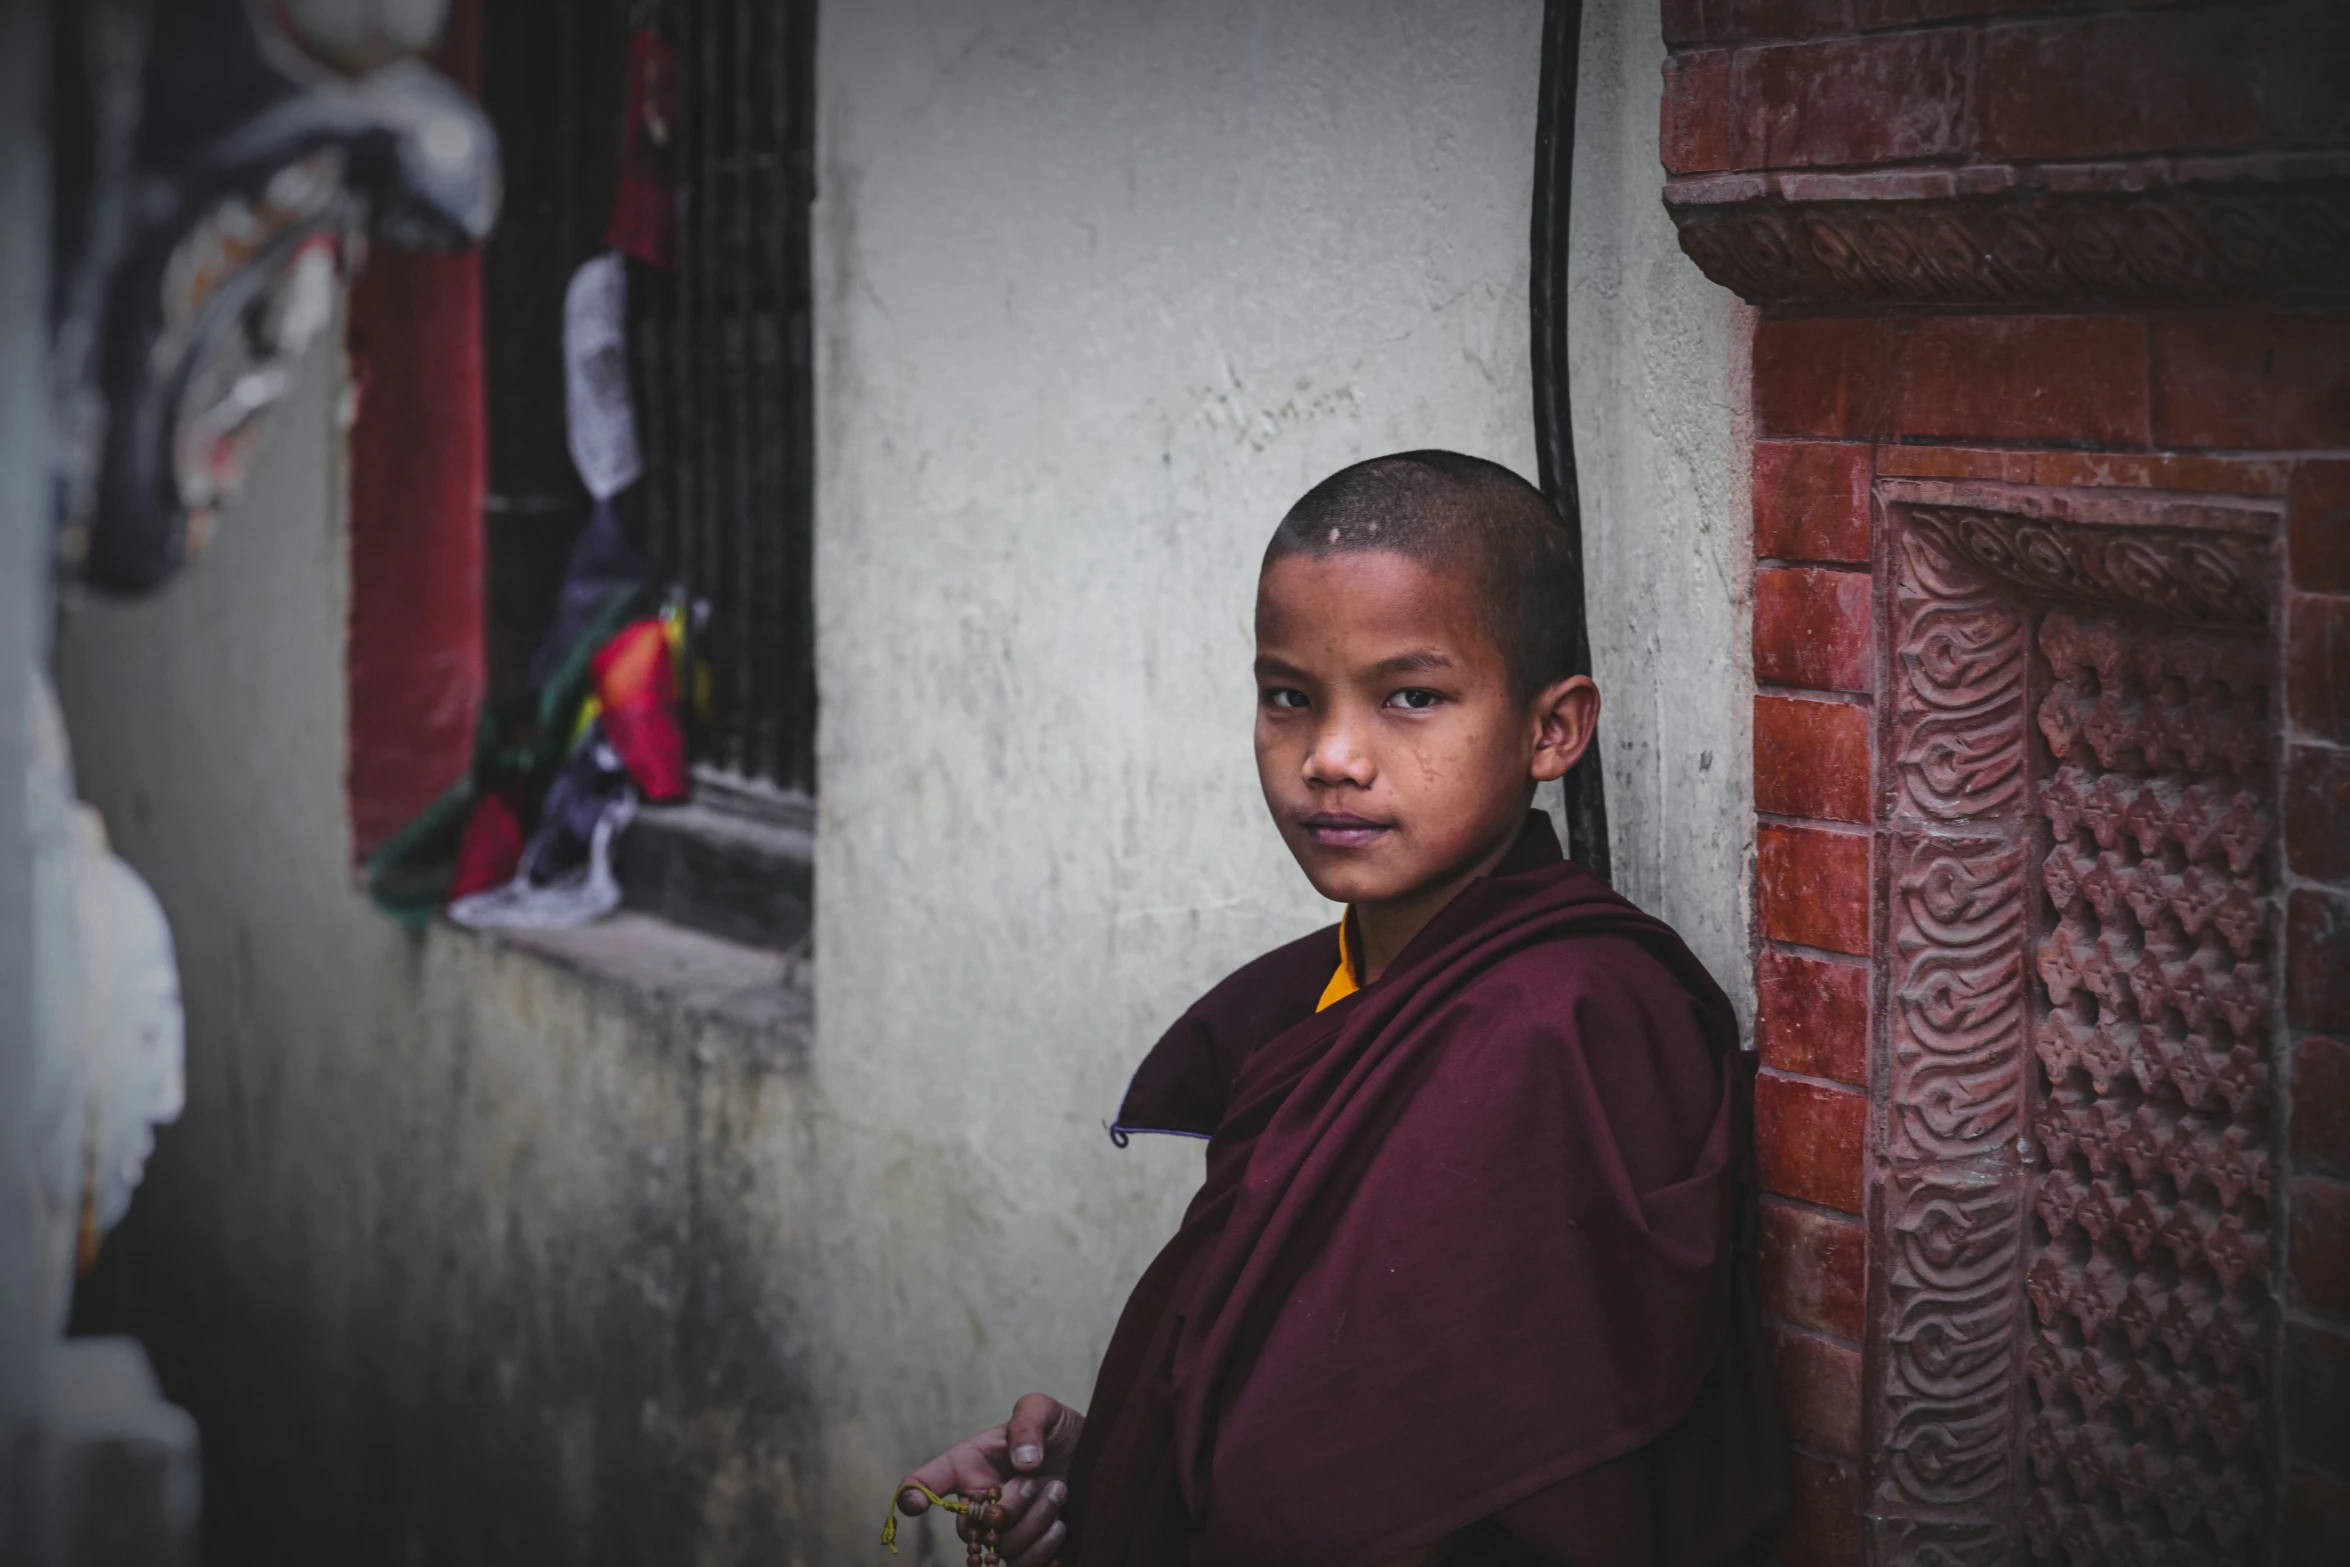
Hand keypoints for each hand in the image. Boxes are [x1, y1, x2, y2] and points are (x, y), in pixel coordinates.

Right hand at [897, 1393, 1084, 1566]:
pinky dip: (1046, 1551)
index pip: (930, 1481)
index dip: (914, 1493)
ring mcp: (1004, 1530)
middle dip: (1008, 1506)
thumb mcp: (1043, 1410)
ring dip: (1035, 1523)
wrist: (1101, 1457)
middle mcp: (982, 1501)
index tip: (913, 1502)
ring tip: (1060, 1491)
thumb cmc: (1061, 1432)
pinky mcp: (1030, 1551)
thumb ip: (1027, 1423)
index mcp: (972, 1463)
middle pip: (969, 1526)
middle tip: (1037, 1482)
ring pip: (1002, 1548)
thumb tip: (1022, 1463)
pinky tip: (1062, 1525)